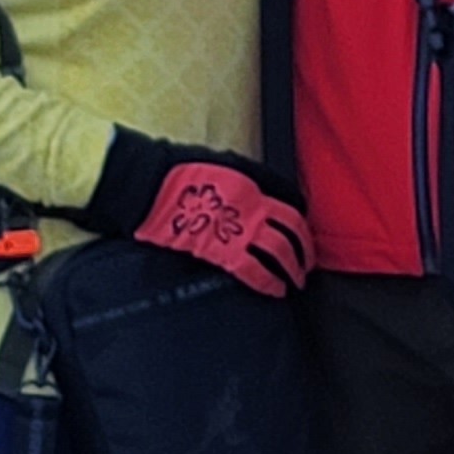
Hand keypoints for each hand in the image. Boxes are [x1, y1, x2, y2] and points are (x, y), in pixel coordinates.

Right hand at [83, 128, 311, 297]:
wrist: (147, 186)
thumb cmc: (176, 172)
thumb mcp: (220, 164)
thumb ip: (247, 179)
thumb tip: (265, 191)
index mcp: (252, 183)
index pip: (291, 204)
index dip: (302, 224)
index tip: (304, 234)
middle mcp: (252, 206)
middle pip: (292, 232)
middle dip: (303, 251)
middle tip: (306, 264)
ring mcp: (239, 229)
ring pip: (280, 253)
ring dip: (292, 270)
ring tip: (295, 281)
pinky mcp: (222, 251)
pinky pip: (255, 270)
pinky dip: (269, 281)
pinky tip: (276, 289)